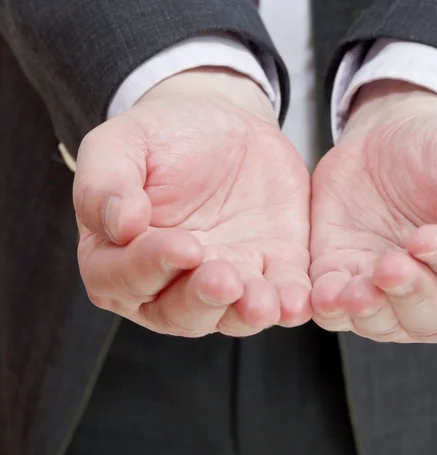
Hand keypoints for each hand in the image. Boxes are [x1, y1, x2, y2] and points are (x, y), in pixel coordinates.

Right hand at [74, 68, 310, 336]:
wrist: (223, 126)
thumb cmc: (162, 138)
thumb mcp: (121, 145)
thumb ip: (104, 184)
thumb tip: (117, 226)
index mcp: (119, 259)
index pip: (124, 278)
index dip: (150, 267)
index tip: (183, 246)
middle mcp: (171, 283)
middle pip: (180, 311)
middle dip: (203, 299)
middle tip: (224, 280)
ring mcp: (227, 280)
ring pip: (232, 314)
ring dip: (248, 313)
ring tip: (263, 304)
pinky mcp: (272, 269)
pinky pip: (282, 295)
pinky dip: (291, 303)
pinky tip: (299, 302)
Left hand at [310, 80, 436, 342]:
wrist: (386, 146)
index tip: (427, 240)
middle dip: (413, 296)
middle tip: (390, 267)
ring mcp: (398, 300)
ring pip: (388, 325)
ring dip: (371, 312)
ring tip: (356, 290)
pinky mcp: (350, 289)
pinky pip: (339, 313)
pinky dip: (332, 309)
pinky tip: (324, 297)